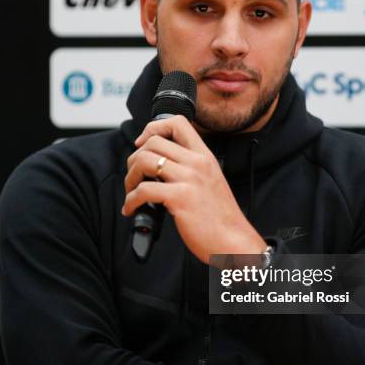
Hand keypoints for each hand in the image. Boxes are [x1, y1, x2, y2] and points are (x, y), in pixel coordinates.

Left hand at [122, 115, 265, 263]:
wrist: (233, 242)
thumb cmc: (220, 218)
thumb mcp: (210, 182)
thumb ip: (191, 169)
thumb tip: (161, 166)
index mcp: (205, 156)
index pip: (178, 122)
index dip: (153, 128)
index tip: (143, 144)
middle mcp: (197, 163)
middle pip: (153, 141)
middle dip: (135, 158)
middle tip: (135, 176)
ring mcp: (189, 180)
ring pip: (144, 161)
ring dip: (130, 178)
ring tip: (132, 192)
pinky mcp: (180, 199)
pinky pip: (143, 190)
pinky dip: (130, 201)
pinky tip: (132, 209)